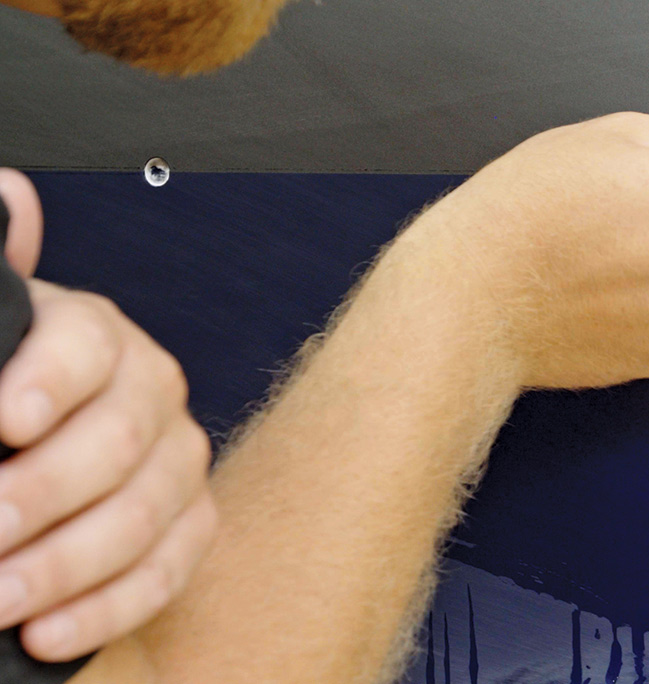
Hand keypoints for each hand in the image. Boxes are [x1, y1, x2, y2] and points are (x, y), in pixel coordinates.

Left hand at [0, 169, 216, 661]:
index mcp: (96, 335)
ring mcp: (180, 460)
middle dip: (45, 496)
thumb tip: (9, 193)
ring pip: (148, 513)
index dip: (49, 382)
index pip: (92, 346)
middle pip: (122, 442)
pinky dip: (111, 606)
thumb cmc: (6, 395)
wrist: (38, 454)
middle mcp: (152, 392)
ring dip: (69, 567)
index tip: (3, 420)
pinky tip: (49, 631)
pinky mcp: (192, 523)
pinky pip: (172, 568)